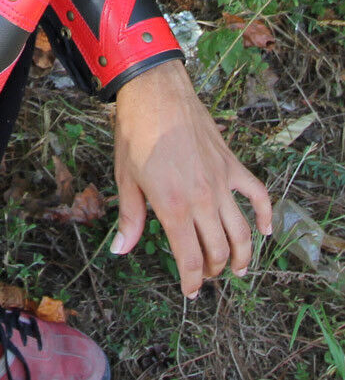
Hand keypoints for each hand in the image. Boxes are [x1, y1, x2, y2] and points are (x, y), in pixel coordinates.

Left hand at [112, 59, 272, 297]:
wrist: (155, 95)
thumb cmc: (135, 134)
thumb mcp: (125, 177)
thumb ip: (129, 218)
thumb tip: (120, 249)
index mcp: (173, 206)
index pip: (190, 258)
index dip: (191, 281)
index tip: (190, 292)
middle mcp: (202, 199)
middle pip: (219, 249)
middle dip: (213, 269)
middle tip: (206, 274)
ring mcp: (221, 182)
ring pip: (241, 231)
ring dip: (243, 255)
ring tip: (239, 269)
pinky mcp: (231, 165)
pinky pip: (257, 194)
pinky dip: (265, 214)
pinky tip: (263, 228)